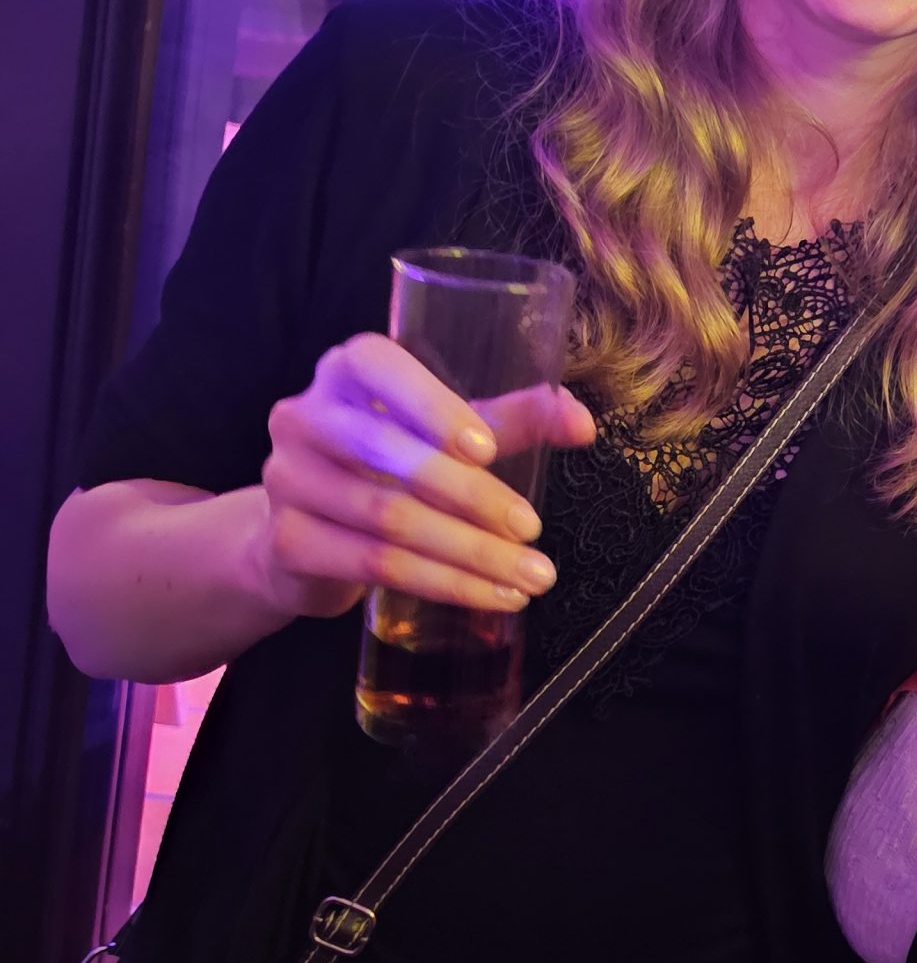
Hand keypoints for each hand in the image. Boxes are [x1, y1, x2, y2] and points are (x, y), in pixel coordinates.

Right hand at [249, 332, 594, 621]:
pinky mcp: (288, 541)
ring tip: (530, 576)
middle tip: (531, 529)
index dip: (432, 407)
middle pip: (389, 458)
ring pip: (390, 520)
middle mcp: (304, 416)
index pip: (379, 367)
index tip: (488, 450)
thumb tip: (582, 423)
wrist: (307, 531)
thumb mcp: (447, 432)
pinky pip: (374, 565)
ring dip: (469, 554)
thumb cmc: (389, 464)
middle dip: (471, 498)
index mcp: (347, 369)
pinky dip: (441, 583)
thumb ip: (510, 419)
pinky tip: (489, 595)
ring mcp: (287, 480)